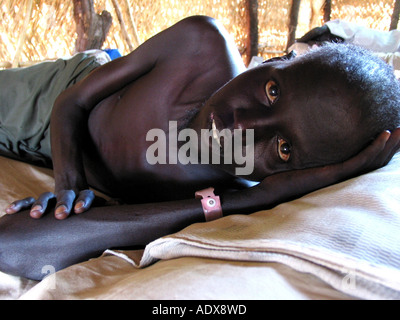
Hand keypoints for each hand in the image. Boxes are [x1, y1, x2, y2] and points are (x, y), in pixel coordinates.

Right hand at [5, 189, 96, 219]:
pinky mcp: (37, 202)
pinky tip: (11, 211)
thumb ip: (104, 212)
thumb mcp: (96, 214)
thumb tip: (116, 206)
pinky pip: (27, 200)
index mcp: (83, 198)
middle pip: (66, 195)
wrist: (70, 204)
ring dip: (41, 205)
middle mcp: (67, 196)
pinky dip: (20, 204)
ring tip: (35, 215)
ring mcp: (52, 198)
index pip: (86, 196)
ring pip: (46, 196)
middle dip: (63, 204)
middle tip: (61, 214)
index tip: (79, 210)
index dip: (83, 202)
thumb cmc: (85, 216)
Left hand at [258, 129, 399, 205]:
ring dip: (387, 146)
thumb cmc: (277, 180)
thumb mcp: (292, 163)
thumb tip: (291, 139)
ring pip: (369, 161)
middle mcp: (338, 175)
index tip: (391, 133)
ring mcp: (335, 176)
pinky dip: (371, 149)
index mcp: (332, 173)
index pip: (362, 161)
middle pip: (372, 161)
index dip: (379, 149)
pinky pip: (356, 162)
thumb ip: (298, 153)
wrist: (267, 193)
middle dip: (391, 147)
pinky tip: (383, 136)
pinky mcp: (329, 175)